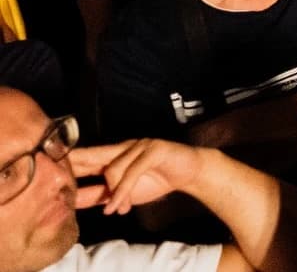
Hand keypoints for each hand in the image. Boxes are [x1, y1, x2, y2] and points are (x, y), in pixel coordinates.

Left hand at [71, 138, 203, 214]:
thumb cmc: (155, 179)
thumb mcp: (124, 192)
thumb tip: (76, 202)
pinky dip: (123, 192)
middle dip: (77, 161)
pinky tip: (119, 206)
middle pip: (95, 154)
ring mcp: (139, 146)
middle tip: (58, 168)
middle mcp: (124, 147)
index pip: (89, 158)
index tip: (50, 165)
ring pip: (113, 169)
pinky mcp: (153, 150)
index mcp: (116, 155)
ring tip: (116, 209)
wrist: (188, 172)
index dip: (72, 161)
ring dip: (112, 194)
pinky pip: (131, 173)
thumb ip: (102, 194)